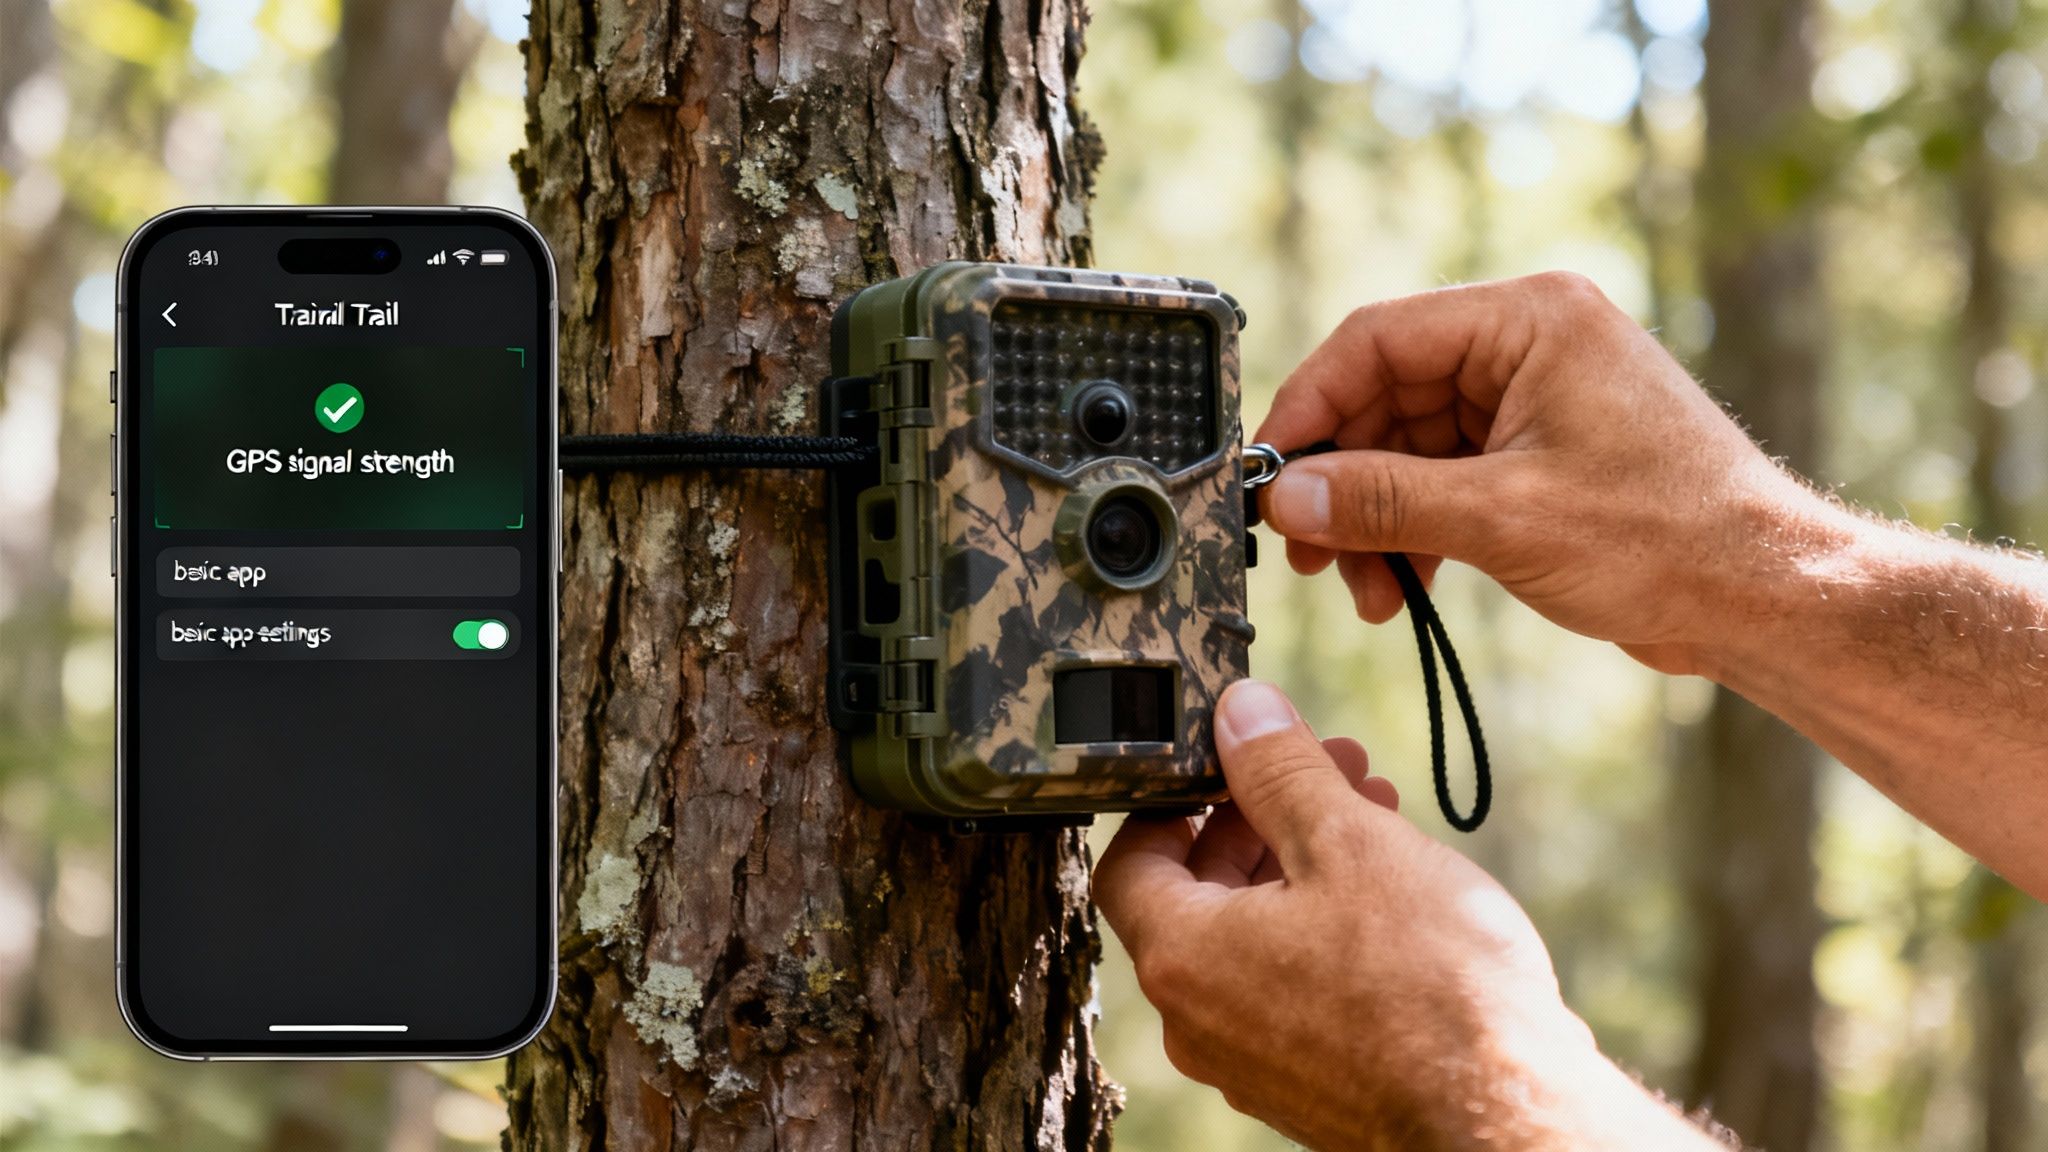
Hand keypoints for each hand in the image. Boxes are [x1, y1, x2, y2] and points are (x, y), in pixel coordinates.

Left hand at [1095, 680, 1716, 1150]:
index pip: (1130, 859)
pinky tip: (1395, 891)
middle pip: (1197, 894)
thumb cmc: (1429, 988)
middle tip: (1329, 767)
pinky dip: (1324, 927)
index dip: (1176, 796)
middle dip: (1263, 816)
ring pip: (1252, 938)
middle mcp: (1198, 1021)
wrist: (1508, 1119)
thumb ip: (1279, 770)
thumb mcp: (1348, 842)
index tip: (1232, 761)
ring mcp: (1250, 1061)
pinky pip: (1290, 986)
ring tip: (1379, 813)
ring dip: (1304, 865)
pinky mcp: (1307, 1083)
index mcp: (1182, 957)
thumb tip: (1238, 712)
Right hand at [1255, 272, 1822, 674]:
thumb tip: (1284, 499)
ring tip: (1367, 590)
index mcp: (1530, 319)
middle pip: (1386, 396)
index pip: (1377, 340)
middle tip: (1304, 551)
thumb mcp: (1502, 519)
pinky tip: (1404, 588)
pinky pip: (1445, 478)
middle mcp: (1530, 343)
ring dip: (1374, 518)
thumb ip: (1382, 501)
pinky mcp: (1541, 454)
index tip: (1263, 475)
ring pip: (1409, 446)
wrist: (1765, 597)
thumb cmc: (1669, 540)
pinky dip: (1415, 530)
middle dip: (1341, 480)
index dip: (1308, 407)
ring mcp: (1536, 398)